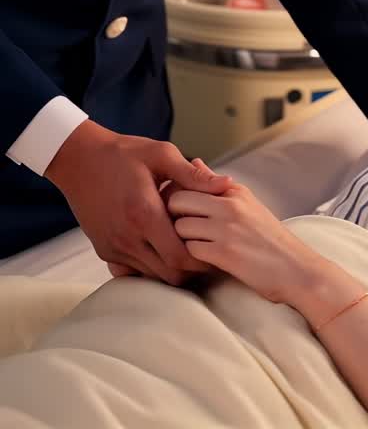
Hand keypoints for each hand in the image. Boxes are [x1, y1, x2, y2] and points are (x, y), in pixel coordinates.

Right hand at [45, 121, 233, 284]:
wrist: (79, 158)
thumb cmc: (123, 153)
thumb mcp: (161, 154)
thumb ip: (193, 175)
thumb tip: (226, 184)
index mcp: (144, 214)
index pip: (180, 257)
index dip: (202, 260)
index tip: (214, 248)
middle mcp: (127, 238)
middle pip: (168, 274)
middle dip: (190, 269)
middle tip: (204, 252)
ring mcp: (113, 247)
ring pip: (151, 276)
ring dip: (170, 267)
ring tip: (184, 247)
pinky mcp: (103, 250)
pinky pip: (132, 272)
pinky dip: (149, 267)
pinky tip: (158, 248)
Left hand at [168, 183, 331, 308]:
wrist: (296, 269)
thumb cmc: (269, 238)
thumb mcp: (246, 203)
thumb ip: (216, 185)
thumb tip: (195, 162)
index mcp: (234, 190)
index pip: (188, 180)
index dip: (177, 196)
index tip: (178, 210)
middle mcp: (229, 204)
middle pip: (177, 200)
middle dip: (172, 216)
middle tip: (178, 230)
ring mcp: (226, 228)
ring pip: (180, 226)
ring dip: (181, 239)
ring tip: (193, 247)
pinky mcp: (224, 253)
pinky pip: (190, 250)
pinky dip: (192, 257)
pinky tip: (202, 260)